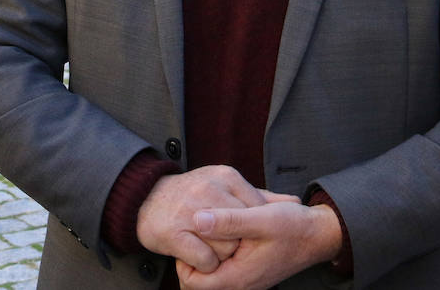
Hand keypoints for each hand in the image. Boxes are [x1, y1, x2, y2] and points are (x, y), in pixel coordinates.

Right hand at [136, 166, 290, 273]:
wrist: (145, 200)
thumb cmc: (192, 196)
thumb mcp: (225, 187)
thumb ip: (259, 196)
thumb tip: (294, 201)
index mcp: (225, 176)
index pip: (258, 211)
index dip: (252, 230)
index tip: (241, 234)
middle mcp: (209, 189)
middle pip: (244, 233)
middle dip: (236, 244)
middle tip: (221, 240)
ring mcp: (191, 210)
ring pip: (227, 249)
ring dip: (219, 255)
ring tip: (206, 244)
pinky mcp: (175, 233)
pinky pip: (206, 261)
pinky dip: (204, 264)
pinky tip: (195, 253)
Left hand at [175, 200, 340, 289]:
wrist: (318, 233)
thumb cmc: (293, 226)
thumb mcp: (261, 217)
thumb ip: (229, 220)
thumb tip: (196, 219)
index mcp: (239, 276)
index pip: (192, 282)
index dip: (184, 258)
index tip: (189, 232)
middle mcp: (240, 282)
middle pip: (198, 279)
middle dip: (191, 254)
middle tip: (192, 227)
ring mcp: (243, 275)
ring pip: (209, 270)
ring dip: (203, 249)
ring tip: (206, 224)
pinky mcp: (246, 266)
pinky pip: (221, 263)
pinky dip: (215, 247)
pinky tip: (220, 224)